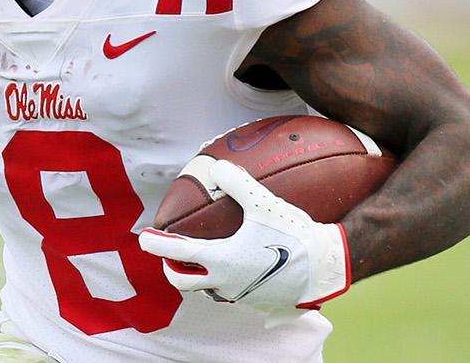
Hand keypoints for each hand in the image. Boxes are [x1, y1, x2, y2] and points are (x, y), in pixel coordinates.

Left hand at [139, 160, 349, 315]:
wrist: (326, 268)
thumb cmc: (294, 235)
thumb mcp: (264, 203)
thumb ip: (238, 183)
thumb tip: (217, 167)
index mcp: (222, 260)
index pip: (178, 252)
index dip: (157, 244)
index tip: (143, 239)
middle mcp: (226, 283)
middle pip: (184, 282)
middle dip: (171, 269)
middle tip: (168, 256)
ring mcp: (242, 296)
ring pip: (209, 289)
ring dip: (200, 276)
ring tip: (203, 261)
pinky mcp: (258, 303)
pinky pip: (233, 292)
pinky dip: (226, 280)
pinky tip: (239, 266)